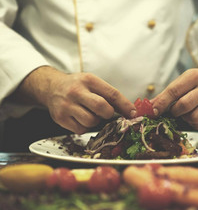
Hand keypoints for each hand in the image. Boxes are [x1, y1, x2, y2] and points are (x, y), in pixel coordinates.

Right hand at [14, 66, 135, 133]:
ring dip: (95, 121)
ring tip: (89, 113)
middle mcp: (76, 91)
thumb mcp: (93, 83)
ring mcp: (67, 105)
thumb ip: (109, 95)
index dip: (125, 106)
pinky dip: (85, 127)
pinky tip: (80, 118)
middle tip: (106, 113)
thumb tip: (130, 111)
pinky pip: (81, 130)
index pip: (112, 94)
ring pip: (91, 121)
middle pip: (102, 108)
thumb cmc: (77, 86)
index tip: (133, 114)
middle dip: (108, 114)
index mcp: (89, 80)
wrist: (51, 87)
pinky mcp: (60, 118)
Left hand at [151, 55, 197, 129]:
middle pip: (184, 106)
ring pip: (193, 118)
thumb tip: (149, 109)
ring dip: (185, 118)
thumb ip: (164, 96)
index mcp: (195, 76)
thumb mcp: (179, 83)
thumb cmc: (193, 83)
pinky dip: (192, 123)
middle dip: (174, 111)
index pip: (174, 91)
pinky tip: (193, 114)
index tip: (153, 112)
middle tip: (174, 110)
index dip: (161, 103)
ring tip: (186, 111)